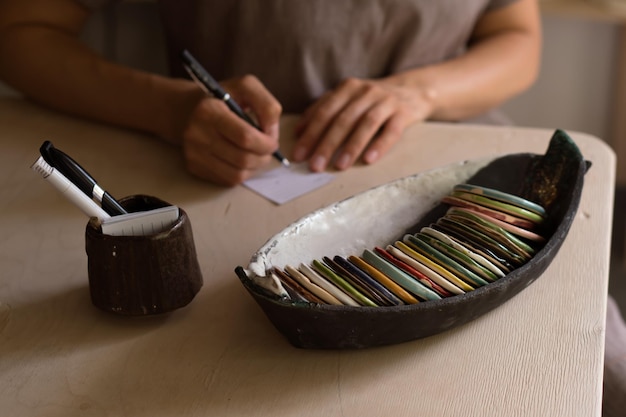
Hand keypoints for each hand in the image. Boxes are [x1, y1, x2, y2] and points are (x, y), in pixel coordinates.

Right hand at [181, 75, 281, 185]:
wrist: (187, 110)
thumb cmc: (223, 99)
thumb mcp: (246, 87)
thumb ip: (266, 105)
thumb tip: (271, 133)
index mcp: (209, 111)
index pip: (245, 137)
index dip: (266, 143)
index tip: (272, 141)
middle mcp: (197, 134)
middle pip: (243, 159)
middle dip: (263, 157)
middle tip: (267, 150)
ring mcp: (193, 153)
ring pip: (237, 174)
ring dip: (254, 167)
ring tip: (256, 154)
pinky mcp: (194, 167)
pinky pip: (227, 180)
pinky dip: (241, 173)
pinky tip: (241, 160)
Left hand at [292, 77, 432, 171]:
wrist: (412, 91)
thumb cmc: (372, 101)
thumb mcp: (348, 99)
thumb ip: (323, 110)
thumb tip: (298, 131)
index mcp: (347, 88)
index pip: (325, 112)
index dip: (310, 134)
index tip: (299, 155)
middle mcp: (365, 91)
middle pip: (342, 120)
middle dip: (326, 144)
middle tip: (315, 166)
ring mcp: (385, 101)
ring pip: (365, 124)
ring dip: (351, 147)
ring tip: (339, 166)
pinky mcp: (403, 113)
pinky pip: (391, 131)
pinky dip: (379, 145)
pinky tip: (368, 160)